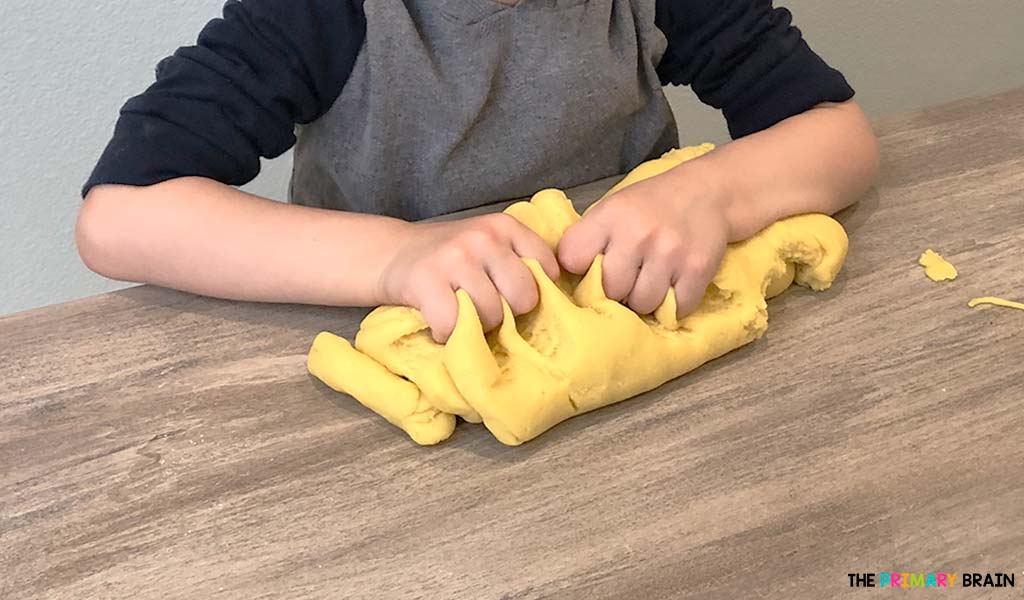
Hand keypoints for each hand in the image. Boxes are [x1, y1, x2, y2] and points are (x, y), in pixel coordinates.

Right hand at [377, 213, 559, 342]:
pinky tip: (440, 324)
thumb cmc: (450, 259)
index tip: (510, 296)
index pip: (547, 270)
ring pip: (492, 315)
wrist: (390, 253)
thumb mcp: (489, 245)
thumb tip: (558, 307)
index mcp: (505, 226)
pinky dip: (447, 334)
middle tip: (485, 309)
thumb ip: (519, 261)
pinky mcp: (427, 280)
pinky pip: (454, 325)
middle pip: (524, 297)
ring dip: (477, 327)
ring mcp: (455, 257)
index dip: (532, 292)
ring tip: (461, 315)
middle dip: (508, 313)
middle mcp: (484, 237)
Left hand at [557, 173, 729, 317]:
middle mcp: (638, 234)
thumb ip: (590, 240)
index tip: (590, 268)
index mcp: (610, 216)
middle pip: (610, 290)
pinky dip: (673, 306)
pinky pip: (675, 309)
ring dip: (644, 301)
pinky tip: (673, 287)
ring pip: (642, 304)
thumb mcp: (612, 209)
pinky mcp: (697, 269)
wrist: (707, 192)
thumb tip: (567, 284)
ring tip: (649, 283)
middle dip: (616, 291)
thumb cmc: (650, 206)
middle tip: (626, 280)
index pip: (572, 258)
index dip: (579, 269)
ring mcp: (669, 252)